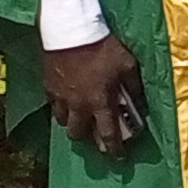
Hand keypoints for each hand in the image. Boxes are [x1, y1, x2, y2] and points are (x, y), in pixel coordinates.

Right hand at [42, 33, 141, 152]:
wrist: (71, 32)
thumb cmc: (104, 49)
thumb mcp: (128, 66)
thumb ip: (133, 88)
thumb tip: (140, 103)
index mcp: (99, 103)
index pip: (106, 134)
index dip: (113, 148)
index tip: (117, 156)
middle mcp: (78, 105)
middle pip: (78, 134)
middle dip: (87, 138)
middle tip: (95, 134)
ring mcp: (60, 97)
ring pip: (63, 122)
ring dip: (73, 123)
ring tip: (81, 117)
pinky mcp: (48, 86)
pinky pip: (54, 105)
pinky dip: (61, 108)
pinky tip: (68, 101)